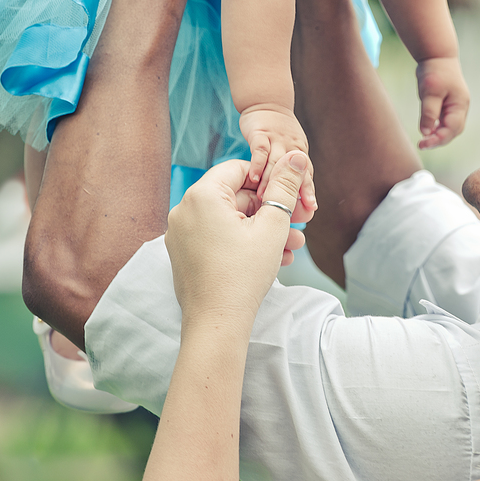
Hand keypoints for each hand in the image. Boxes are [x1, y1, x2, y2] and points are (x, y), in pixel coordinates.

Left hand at [165, 151, 311, 325]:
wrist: (217, 324)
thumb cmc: (243, 274)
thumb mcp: (272, 226)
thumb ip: (284, 187)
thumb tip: (294, 156)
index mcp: (202, 195)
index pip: (240, 169)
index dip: (269, 181)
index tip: (289, 198)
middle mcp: (185, 210)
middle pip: (235, 197)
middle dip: (270, 211)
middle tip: (298, 225)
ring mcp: (181, 234)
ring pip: (229, 221)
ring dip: (261, 230)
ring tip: (291, 247)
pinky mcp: (185, 254)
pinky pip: (217, 238)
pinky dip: (242, 243)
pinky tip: (271, 258)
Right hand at [238, 105, 315, 207]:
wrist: (267, 101)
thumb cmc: (278, 130)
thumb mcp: (290, 146)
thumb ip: (291, 167)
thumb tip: (294, 195)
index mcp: (300, 152)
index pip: (306, 174)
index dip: (308, 191)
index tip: (311, 208)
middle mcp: (291, 146)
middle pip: (292, 171)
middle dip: (292, 191)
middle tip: (289, 211)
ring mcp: (276, 139)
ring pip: (275, 163)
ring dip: (271, 182)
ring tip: (266, 200)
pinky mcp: (260, 133)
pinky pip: (260, 150)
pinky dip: (257, 164)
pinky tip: (254, 178)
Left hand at [416, 56, 469, 148]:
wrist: (437, 55)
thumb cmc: (435, 71)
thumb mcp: (430, 91)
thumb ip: (429, 112)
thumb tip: (426, 132)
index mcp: (460, 105)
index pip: (452, 129)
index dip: (438, 139)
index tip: (423, 144)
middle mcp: (460, 108)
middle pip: (452, 131)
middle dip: (439, 140)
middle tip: (422, 145)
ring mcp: (454, 107)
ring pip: (448, 127)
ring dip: (437, 135)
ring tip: (423, 141)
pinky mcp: (447, 105)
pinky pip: (443, 121)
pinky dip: (436, 128)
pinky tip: (426, 130)